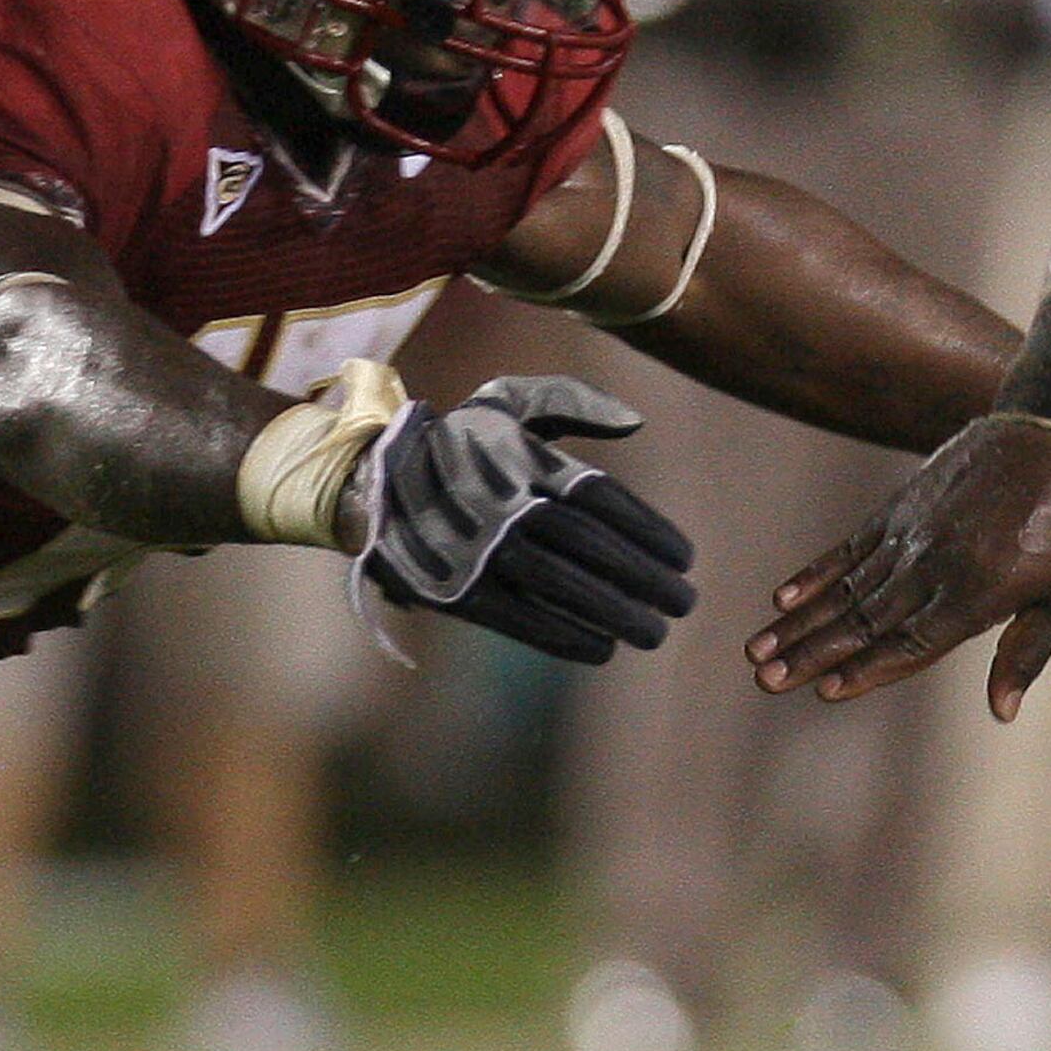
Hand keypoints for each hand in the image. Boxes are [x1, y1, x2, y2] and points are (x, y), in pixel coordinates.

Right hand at [352, 374, 695, 662]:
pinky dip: (563, 636)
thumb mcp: (506, 402)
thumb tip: (636, 423)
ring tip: (654, 631)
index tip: (685, 558)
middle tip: (684, 603)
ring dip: (614, 613)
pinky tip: (601, 648)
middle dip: (644, 579)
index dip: (650, 532)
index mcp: (523, 458)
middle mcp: (504, 502)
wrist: (365, 478)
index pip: (603, 500)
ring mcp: (477, 547)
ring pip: (560, 586)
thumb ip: (572, 402)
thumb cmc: (456, 440)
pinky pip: (518, 618)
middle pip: (590, 547)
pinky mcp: (453, 587)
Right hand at [748, 414, 1050, 719]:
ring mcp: (910, 535)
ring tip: (756, 650)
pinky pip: (849, 547)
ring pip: (845, 588)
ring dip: (799, 622)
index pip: (909, 644)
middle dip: (811, 653)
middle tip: (764, 680)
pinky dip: (815, 572)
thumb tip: (1002, 712)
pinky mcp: (900, 508)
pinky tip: (782, 596)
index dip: (866, 671)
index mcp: (975, 595)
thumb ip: (1025, 653)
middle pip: (863, 621)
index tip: (823, 692)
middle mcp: (933, 567)